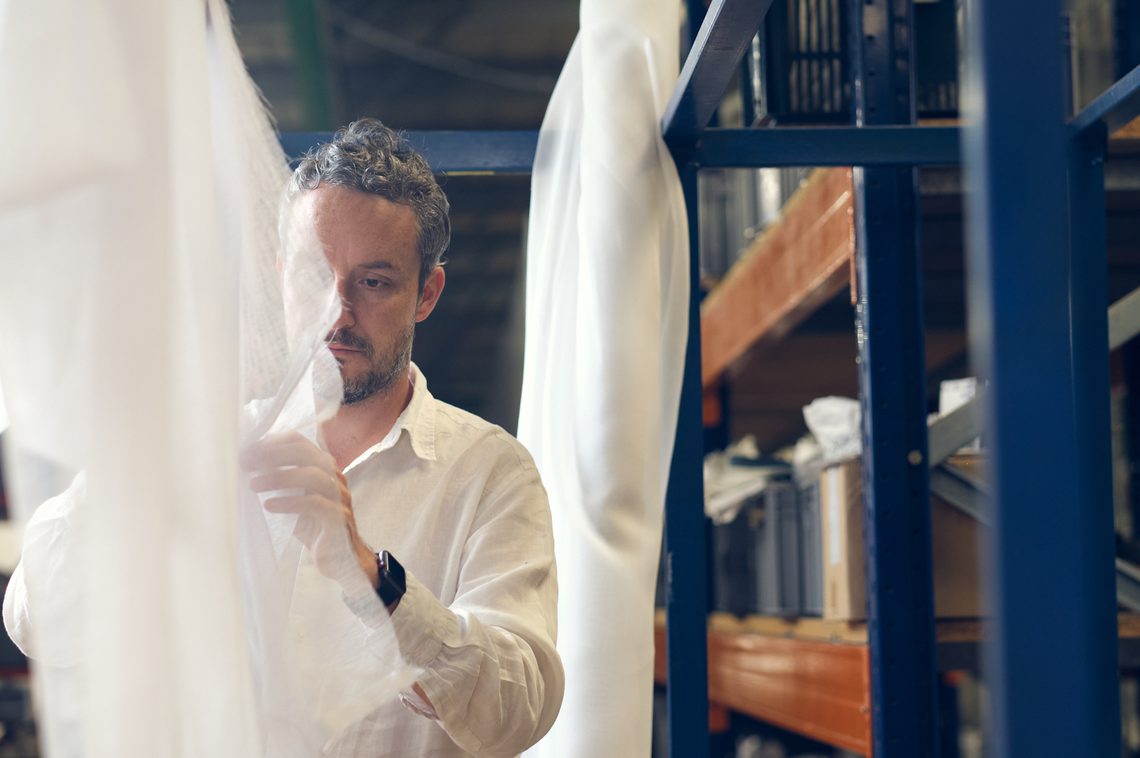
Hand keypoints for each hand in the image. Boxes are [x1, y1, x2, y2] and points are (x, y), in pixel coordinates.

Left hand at [241, 432, 378, 589]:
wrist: (339, 560)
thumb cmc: (313, 527)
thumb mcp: (295, 498)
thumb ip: (280, 481)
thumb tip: (249, 466)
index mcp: (324, 467)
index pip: (299, 441)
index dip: (271, 443)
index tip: (246, 453)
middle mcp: (335, 477)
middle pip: (305, 453)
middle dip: (272, 455)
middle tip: (246, 465)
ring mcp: (340, 497)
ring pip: (312, 475)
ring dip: (279, 477)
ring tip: (253, 485)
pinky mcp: (339, 518)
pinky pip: (315, 503)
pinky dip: (290, 502)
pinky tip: (269, 506)